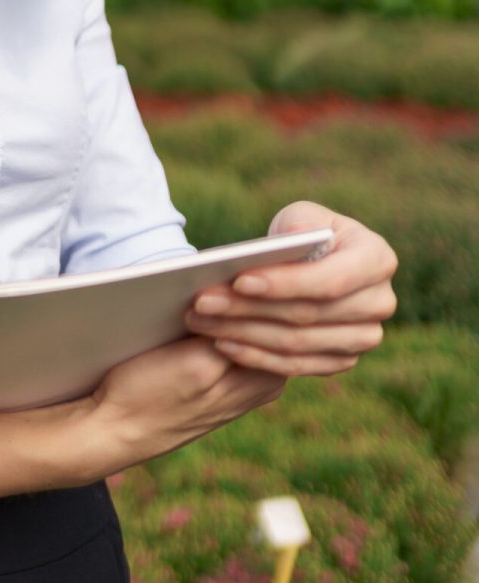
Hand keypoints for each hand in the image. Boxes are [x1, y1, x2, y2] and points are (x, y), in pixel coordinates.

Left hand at [182, 201, 398, 377]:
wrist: (317, 263)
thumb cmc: (307, 232)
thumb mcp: (304, 216)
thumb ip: (298, 225)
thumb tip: (289, 243)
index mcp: (377, 259)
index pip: (329, 280)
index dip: (284, 284)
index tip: (239, 280)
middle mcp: (380, 303)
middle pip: (308, 315)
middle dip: (248, 309)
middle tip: (202, 302)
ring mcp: (364, 337)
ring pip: (297, 344)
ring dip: (243, 334)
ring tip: (201, 321)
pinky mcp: (341, 360)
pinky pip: (294, 366)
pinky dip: (255, 356)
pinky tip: (221, 344)